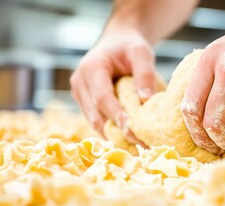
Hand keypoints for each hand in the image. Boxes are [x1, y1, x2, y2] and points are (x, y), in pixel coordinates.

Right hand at [70, 28, 155, 143]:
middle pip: (97, 115)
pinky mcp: (84, 103)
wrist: (117, 43)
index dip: (117, 115)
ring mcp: (79, 95)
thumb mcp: (141, 52)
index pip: (102, 98)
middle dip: (118, 131)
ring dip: (115, 134)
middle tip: (141, 143)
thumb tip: (145, 100)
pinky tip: (129, 139)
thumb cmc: (129, 46)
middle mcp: (80, 83)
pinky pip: (97, 121)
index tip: (134, 130)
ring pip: (95, 122)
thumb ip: (144, 74)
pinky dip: (112, 130)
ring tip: (138, 144)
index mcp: (91, 68)